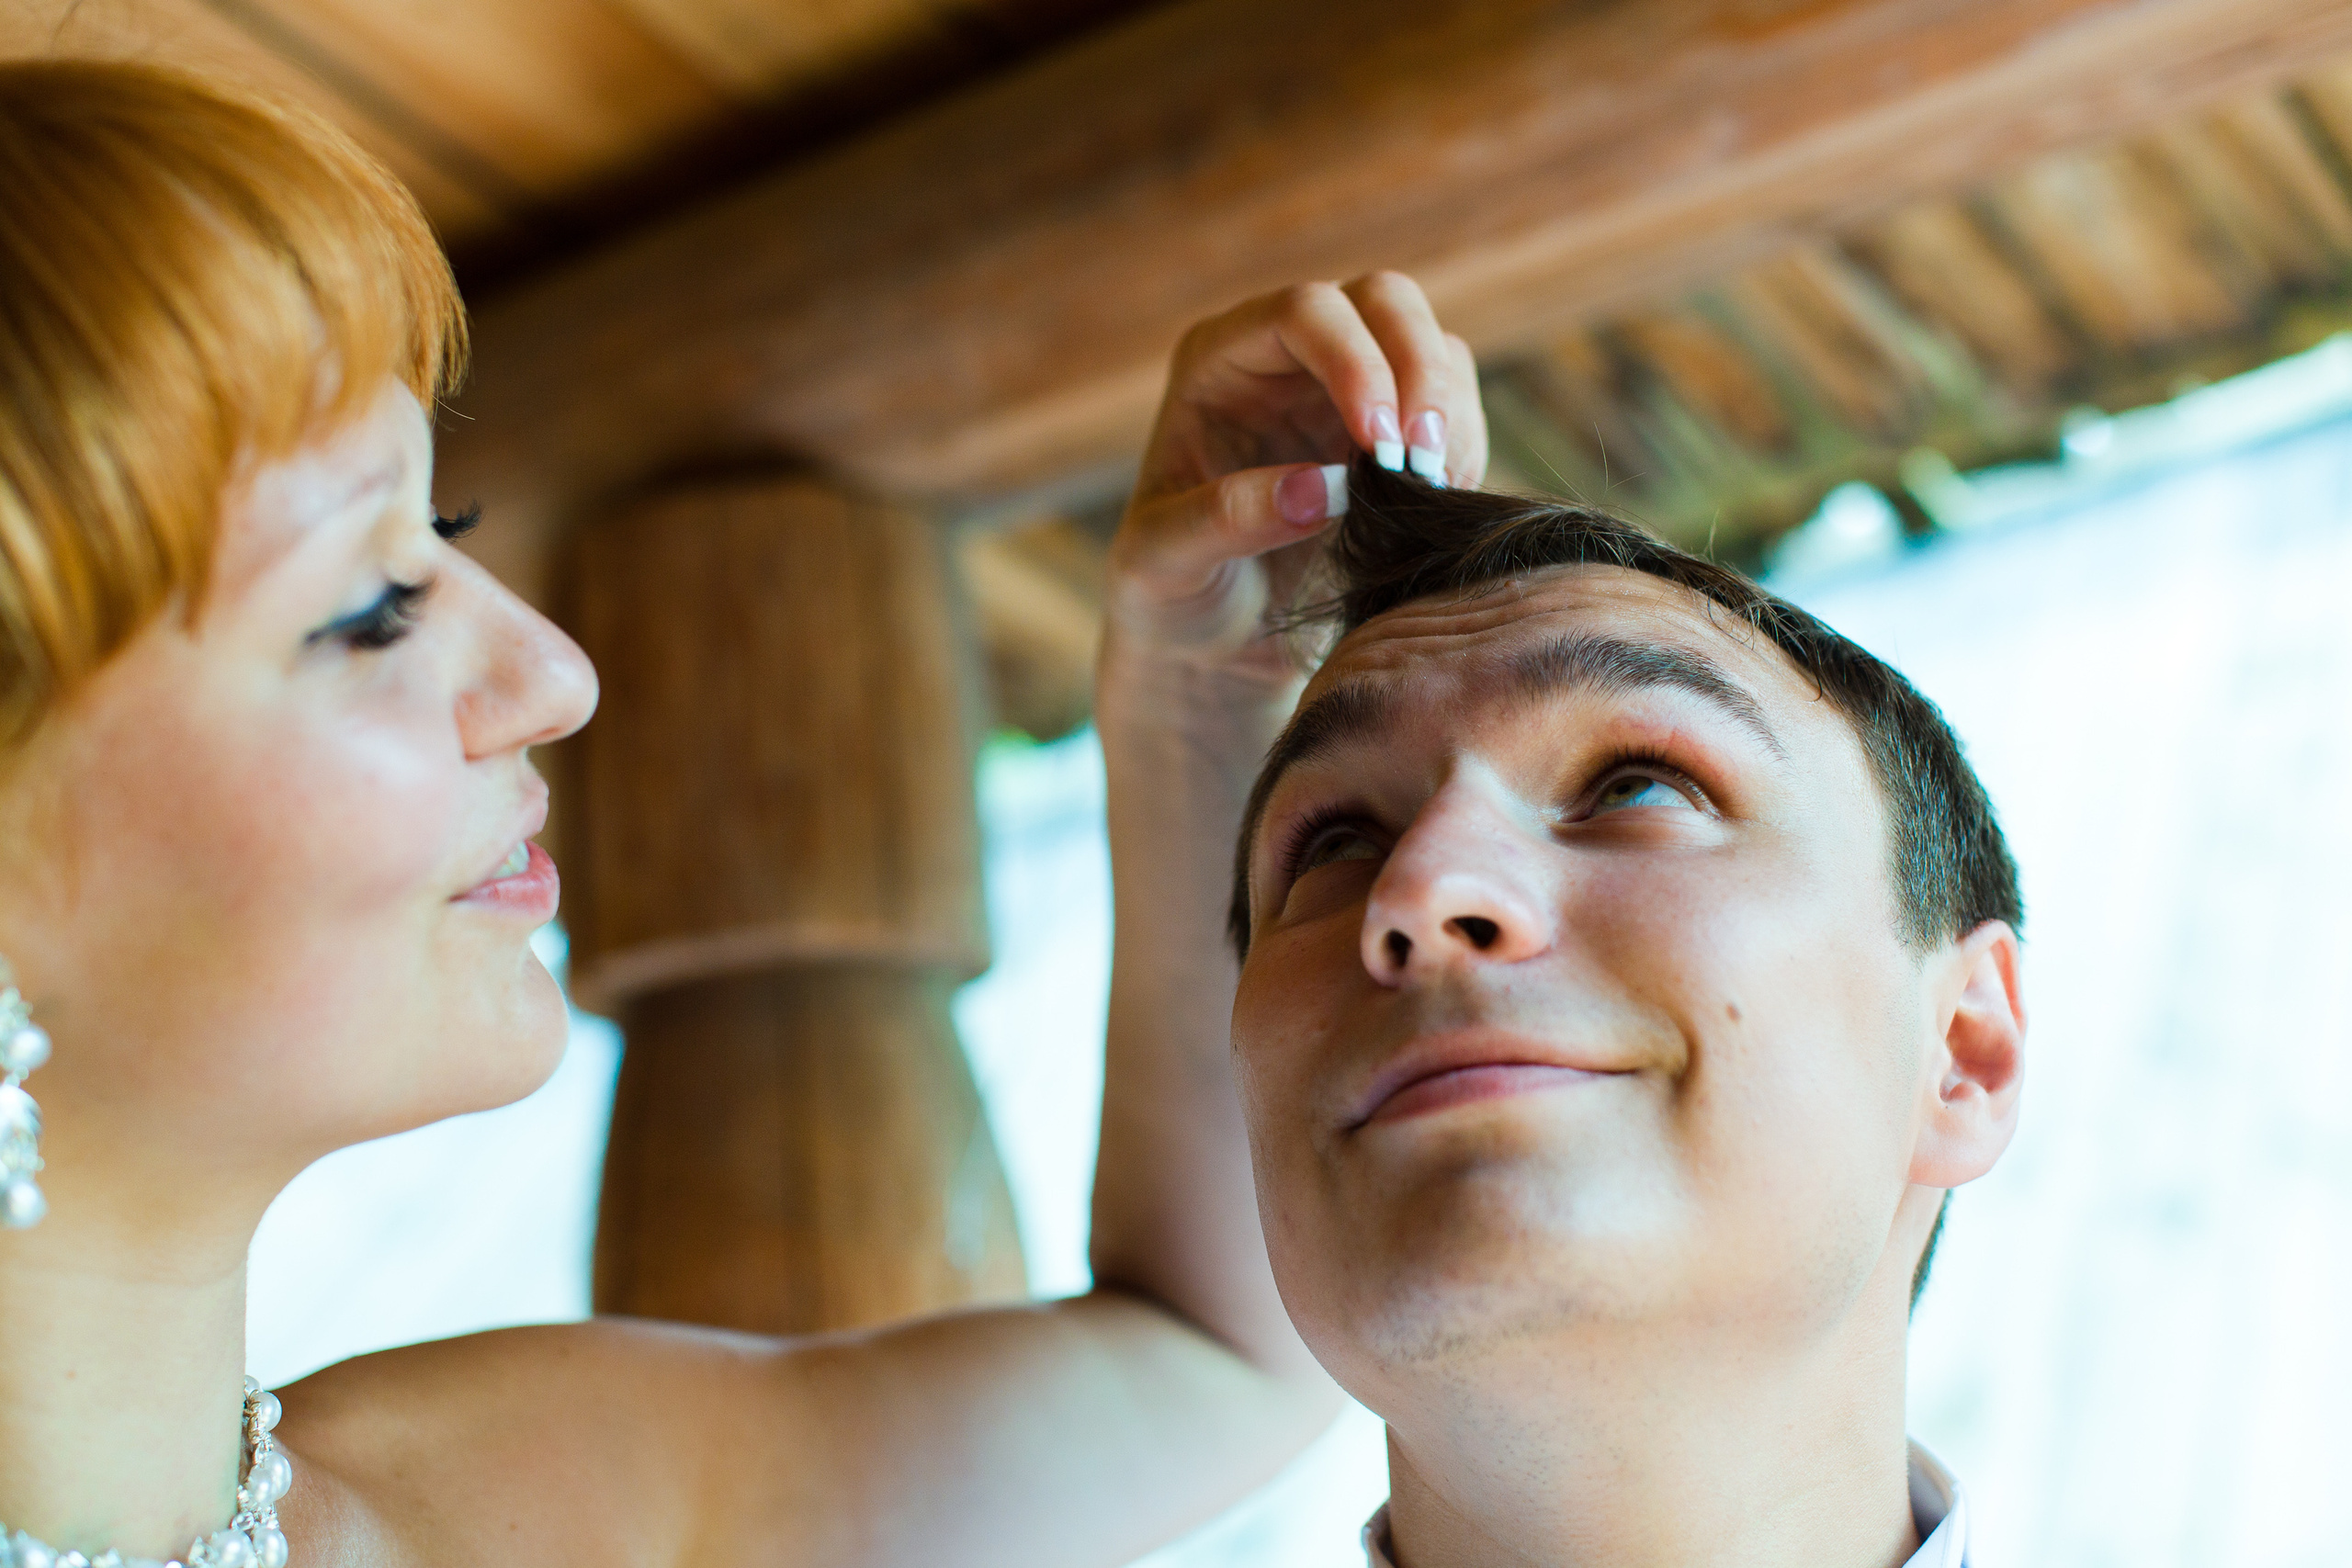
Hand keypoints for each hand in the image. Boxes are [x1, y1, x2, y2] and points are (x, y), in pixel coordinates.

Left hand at [1101, 272, 1488, 702]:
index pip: (1302, 312)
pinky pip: (1455, 410)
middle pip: (1385, 300)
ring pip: (1435, 348)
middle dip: (1420, 369)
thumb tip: (1320, 488)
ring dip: (1448, 417)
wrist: (1214, 639)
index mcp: (1218, 362)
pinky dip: (1462, 451)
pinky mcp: (1396, 432)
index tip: (1377, 443)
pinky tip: (1436, 505)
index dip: (1353, 361)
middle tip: (1423, 460)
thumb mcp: (1162, 565)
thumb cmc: (1172, 592)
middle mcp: (1289, 357)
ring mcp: (1350, 388)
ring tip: (1428, 496)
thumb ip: (1223, 520)